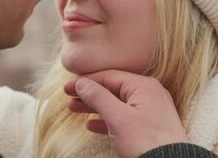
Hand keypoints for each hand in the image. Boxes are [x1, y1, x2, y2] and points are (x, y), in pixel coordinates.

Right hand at [64, 70, 188, 157]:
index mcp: (143, 86)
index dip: (86, 81)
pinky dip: (108, 120)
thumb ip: (99, 97)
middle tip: (69, 98)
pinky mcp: (151, 126)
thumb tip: (82, 83)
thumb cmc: (146, 141)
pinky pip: (125, 118)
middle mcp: (149, 93)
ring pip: (117, 104)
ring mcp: (151, 110)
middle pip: (113, 89)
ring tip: (75, 109)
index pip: (109, 76)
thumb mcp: (118, 118)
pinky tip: (92, 125)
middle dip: (89, 94)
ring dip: (95, 107)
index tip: (67, 88)